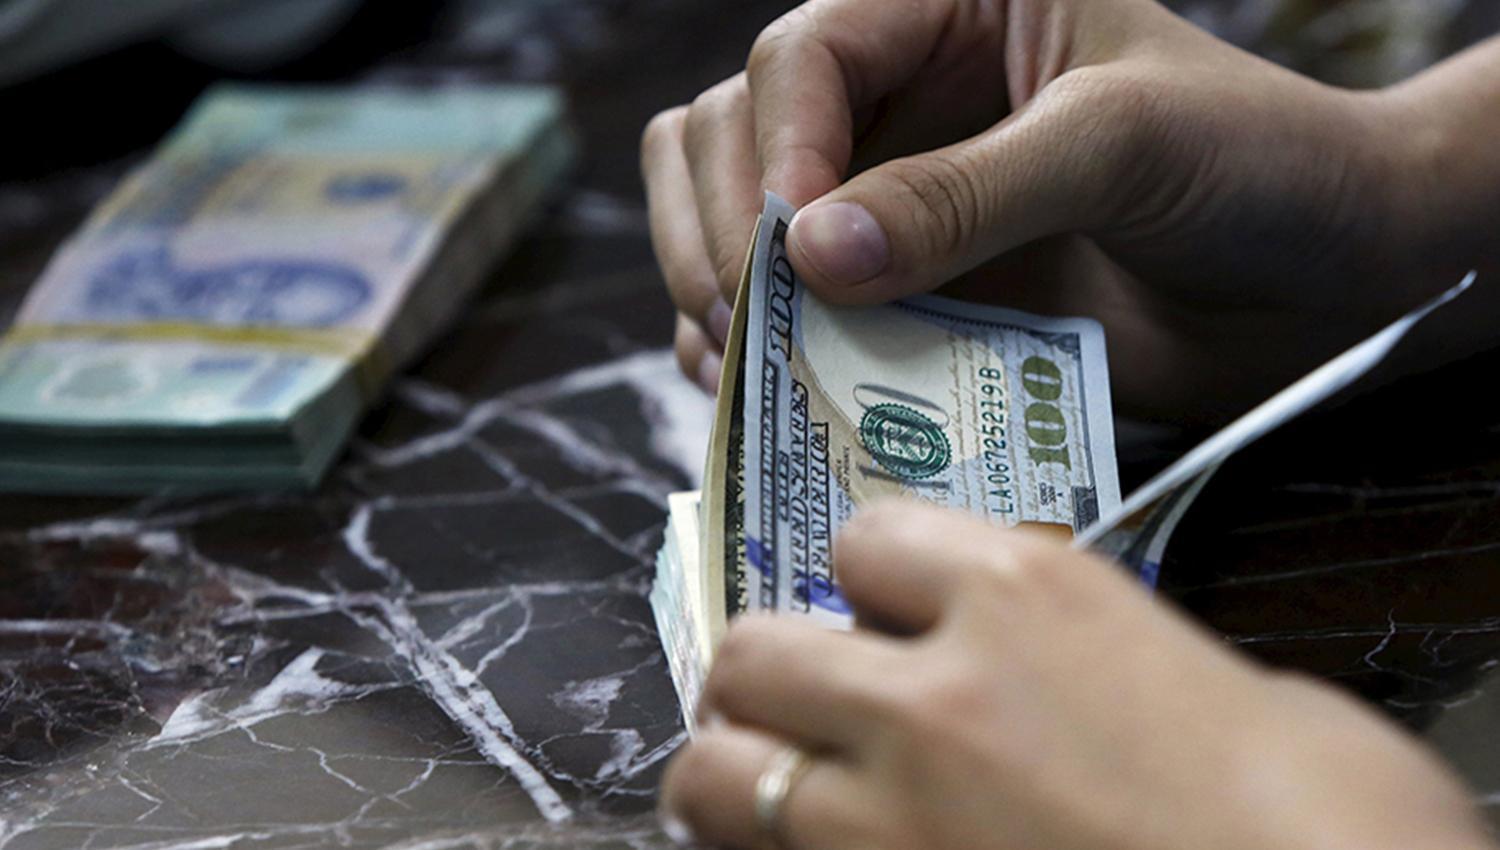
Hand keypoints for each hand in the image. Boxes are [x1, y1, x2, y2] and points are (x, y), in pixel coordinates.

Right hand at [642, 0, 1491, 419]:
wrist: (1325, 275)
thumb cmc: (1256, 163)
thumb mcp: (1119, 146)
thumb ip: (967, 193)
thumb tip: (810, 254)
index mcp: (950, 11)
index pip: (806, 55)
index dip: (779, 147)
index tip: (791, 249)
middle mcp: (901, 97)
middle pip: (732, 132)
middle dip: (723, 227)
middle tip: (753, 322)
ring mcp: (893, 198)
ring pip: (731, 218)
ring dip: (717, 290)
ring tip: (746, 368)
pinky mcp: (904, 289)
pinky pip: (788, 311)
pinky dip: (758, 351)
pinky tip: (767, 393)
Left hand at [658, 502, 1492, 849]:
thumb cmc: (1319, 809)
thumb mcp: (1219, 681)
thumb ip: (1103, 652)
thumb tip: (1070, 671)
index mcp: (1022, 595)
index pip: (865, 539)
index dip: (868, 577)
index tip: (881, 611)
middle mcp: (928, 694)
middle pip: (755, 649)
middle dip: (766, 675)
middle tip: (798, 707)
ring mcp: (887, 818)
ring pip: (715, 774)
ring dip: (730, 775)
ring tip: (763, 792)